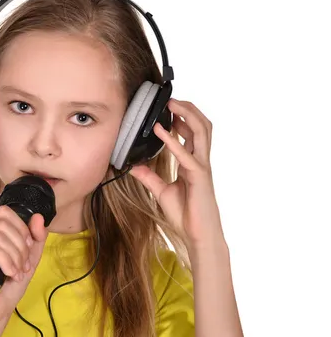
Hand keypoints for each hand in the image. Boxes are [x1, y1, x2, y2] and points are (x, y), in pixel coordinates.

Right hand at [0, 205, 47, 326]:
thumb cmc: (7, 285)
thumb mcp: (27, 257)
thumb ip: (35, 237)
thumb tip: (38, 217)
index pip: (4, 213)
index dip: (21, 229)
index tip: (27, 250)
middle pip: (2, 225)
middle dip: (20, 247)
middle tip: (23, 266)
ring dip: (14, 257)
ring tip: (16, 272)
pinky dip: (5, 261)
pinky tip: (9, 273)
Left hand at [130, 98, 224, 249]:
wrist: (199, 236)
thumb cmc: (186, 215)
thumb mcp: (162, 192)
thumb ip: (149, 177)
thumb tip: (134, 166)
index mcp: (194, 163)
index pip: (192, 132)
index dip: (183, 117)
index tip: (168, 107)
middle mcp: (200, 161)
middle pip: (202, 125)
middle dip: (188, 109)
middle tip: (169, 99)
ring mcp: (202, 167)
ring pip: (202, 132)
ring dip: (186, 115)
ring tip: (170, 104)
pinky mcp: (199, 177)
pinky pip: (187, 155)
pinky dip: (173, 141)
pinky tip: (160, 131)